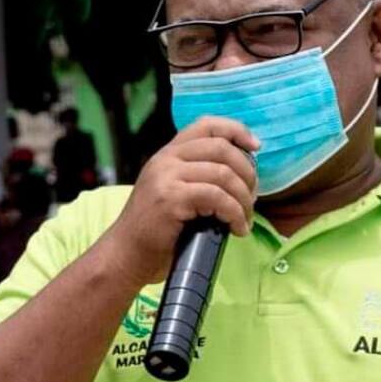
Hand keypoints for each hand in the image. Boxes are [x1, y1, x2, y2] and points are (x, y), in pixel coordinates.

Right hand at [102, 117, 258, 286]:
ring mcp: (166, 177)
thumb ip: (197, 177)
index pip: (207, 125)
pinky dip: (235, 213)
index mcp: (168, 154)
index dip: (236, 131)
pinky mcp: (171, 198)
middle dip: (247, 173)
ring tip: (245, 219)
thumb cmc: (154, 232)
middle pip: (221, 148)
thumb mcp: (173, 193)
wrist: (125, 256)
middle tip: (252, 199)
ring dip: (244, 199)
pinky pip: (217, 197)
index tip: (256, 147)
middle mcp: (165, 159)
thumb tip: (242, 175)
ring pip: (223, 174)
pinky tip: (237, 228)